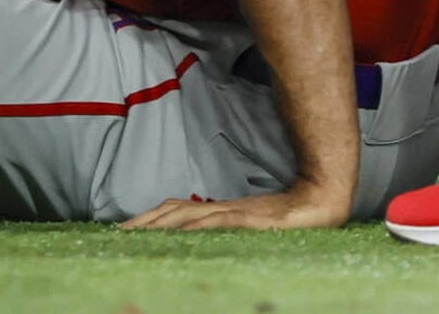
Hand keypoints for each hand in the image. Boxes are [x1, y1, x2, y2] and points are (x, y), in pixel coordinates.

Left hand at [123, 185, 351, 230]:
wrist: (322, 200)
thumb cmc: (288, 216)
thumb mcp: (249, 226)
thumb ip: (226, 228)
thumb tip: (198, 239)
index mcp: (218, 211)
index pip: (174, 213)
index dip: (148, 220)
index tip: (123, 231)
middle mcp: (221, 209)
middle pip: (173, 213)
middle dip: (144, 224)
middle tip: (117, 234)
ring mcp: (235, 213)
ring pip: (188, 217)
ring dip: (160, 225)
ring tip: (136, 234)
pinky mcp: (250, 219)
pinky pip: (219, 221)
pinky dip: (197, 225)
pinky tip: (180, 231)